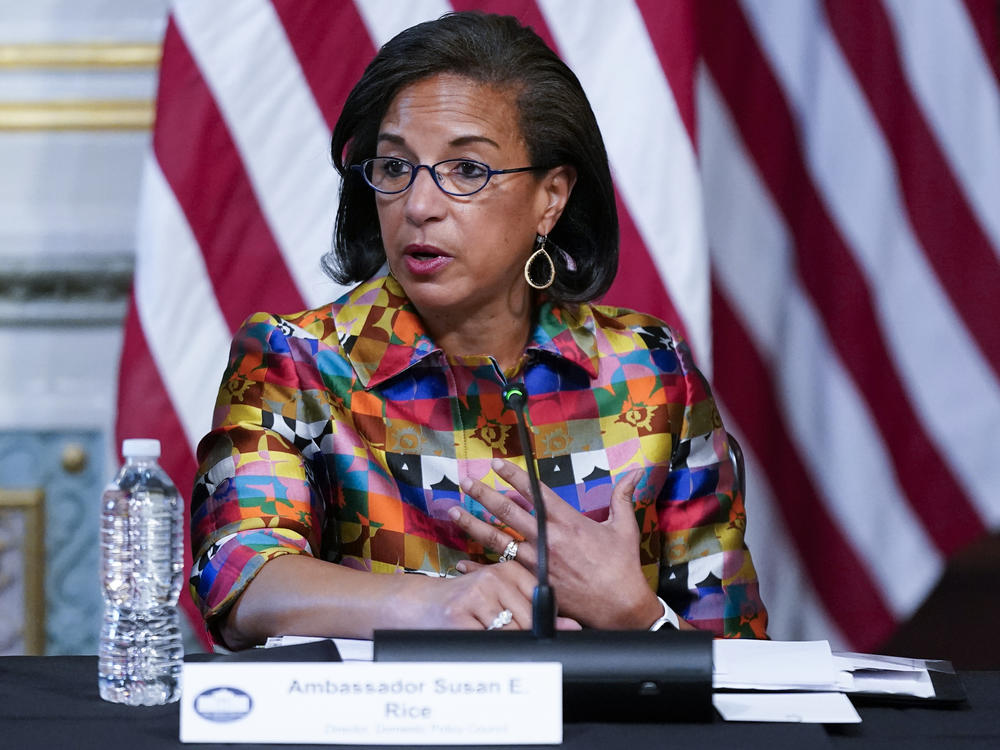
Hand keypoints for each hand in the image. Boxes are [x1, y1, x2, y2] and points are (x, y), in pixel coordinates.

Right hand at [410, 560, 580, 631]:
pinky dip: (485, 646)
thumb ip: (537, 609)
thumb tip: (573, 627)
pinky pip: (488, 641)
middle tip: (499, 631)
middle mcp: (494, 577)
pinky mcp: (459, 614)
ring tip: (485, 631)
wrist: (421, 603)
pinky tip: (475, 636)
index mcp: (510, 569)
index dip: (540, 623)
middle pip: (530, 621)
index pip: (543, 603)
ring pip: (511, 633)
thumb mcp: (501, 597)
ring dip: (501, 642)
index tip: (523, 625)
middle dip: (521, 636)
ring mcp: (476, 594)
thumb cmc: (468, 602)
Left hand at [450, 459, 661, 628]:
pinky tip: (461, 560)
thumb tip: (637, 472)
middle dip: (484, 494)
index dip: (514, 476)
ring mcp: (538, 562)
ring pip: (498, 540)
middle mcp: (549, 539)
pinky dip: (479, 566)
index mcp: (569, 522)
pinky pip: (501, 572)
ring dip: (474, 524)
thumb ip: (623, 497)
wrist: (621, 607)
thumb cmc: (623, 567)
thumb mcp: (624, 527)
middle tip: (465, 481)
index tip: (497, 463)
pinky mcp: (534, 583)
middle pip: (509, 512)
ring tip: (454, 511)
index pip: (535, 492)